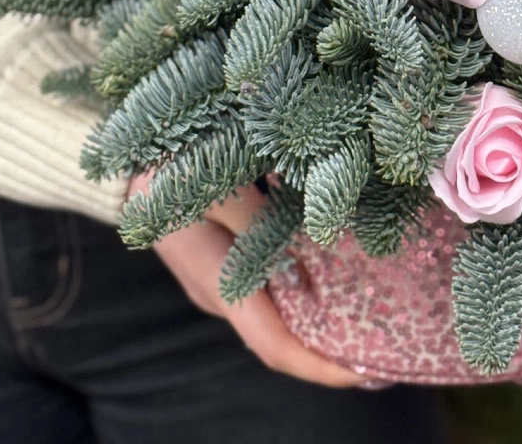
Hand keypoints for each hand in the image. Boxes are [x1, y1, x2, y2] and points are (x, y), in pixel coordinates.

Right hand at [128, 172, 365, 387]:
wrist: (132, 151)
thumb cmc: (173, 162)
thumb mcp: (215, 185)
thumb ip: (258, 224)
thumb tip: (303, 264)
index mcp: (216, 282)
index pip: (274, 344)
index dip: (321, 365)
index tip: (371, 371)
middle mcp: (218, 292)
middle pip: (280, 339)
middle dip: (331, 350)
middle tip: (389, 348)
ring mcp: (218, 278)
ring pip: (277, 314)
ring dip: (322, 321)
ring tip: (375, 315)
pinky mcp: (222, 258)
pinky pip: (270, 287)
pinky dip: (306, 291)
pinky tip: (339, 276)